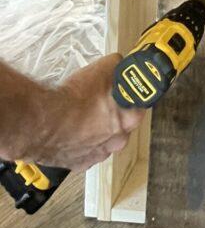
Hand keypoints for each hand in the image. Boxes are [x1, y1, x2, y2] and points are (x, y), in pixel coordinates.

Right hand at [30, 54, 144, 171]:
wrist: (43, 122)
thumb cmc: (73, 98)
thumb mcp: (102, 68)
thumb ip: (116, 66)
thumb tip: (119, 63)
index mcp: (129, 117)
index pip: (139, 103)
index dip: (129, 94)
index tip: (122, 90)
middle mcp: (118, 140)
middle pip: (122, 123)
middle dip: (112, 113)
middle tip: (98, 101)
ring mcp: (99, 154)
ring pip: (103, 139)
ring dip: (96, 130)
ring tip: (81, 116)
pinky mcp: (80, 164)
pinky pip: (86, 152)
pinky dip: (81, 143)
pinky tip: (72, 131)